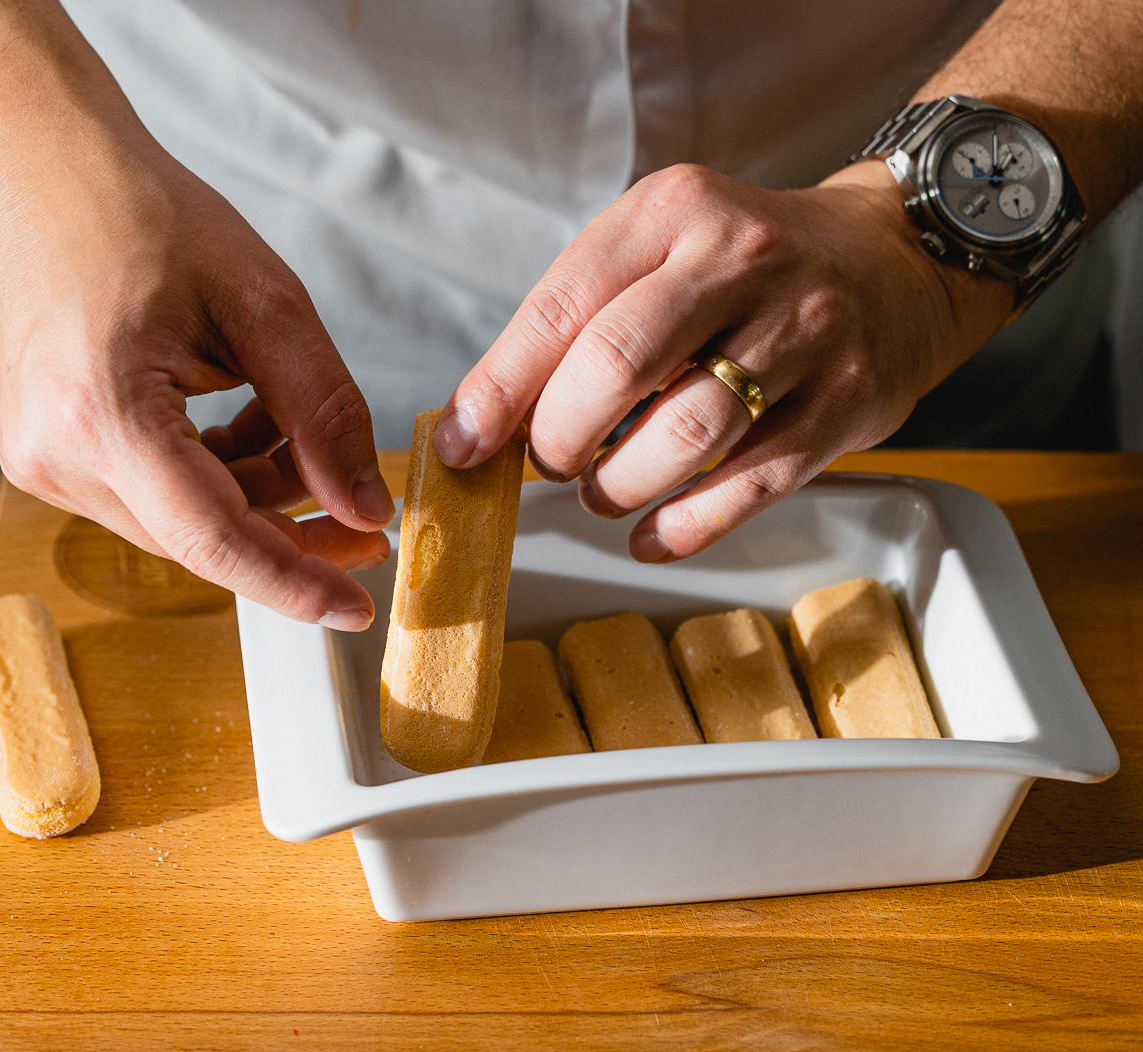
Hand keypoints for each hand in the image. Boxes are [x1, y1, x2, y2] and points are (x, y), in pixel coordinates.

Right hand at [0, 94, 392, 628]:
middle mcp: (54, 456)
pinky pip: (142, 489)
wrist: (23, 157)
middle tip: (365, 517)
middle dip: (289, 533)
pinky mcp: (39, 446)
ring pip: (174, 517)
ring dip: (251, 495)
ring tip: (303, 441)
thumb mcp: (258, 300)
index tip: (358, 606)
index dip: (295, 581)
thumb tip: (364, 504)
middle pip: (198, 537)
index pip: (215, 541)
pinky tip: (248, 428)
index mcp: (102, 416)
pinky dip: (207, 473)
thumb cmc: (127, 205)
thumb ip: (321, 412)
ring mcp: (37, 457)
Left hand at [434, 162, 1011, 560]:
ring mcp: (804, 330)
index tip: (465, 444)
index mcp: (673, 212)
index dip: (499, 390)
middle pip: (618, 367)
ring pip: (686, 435)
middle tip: (551, 462)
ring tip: (603, 491)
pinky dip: (686, 525)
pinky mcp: (848, 400)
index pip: (562, 308)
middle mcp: (741, 260)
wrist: (893, 257)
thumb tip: (486, 423)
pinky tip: (652, 532)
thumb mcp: (654, 249)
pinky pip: (751, 485)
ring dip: (620, 485)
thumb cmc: (744, 266)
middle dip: (561, 438)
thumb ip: (575, 322)